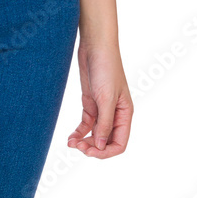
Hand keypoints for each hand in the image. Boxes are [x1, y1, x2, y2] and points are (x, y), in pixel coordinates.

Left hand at [67, 40, 133, 157]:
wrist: (95, 45)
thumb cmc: (106, 68)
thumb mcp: (106, 98)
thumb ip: (105, 123)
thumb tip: (102, 147)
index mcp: (125, 114)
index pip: (119, 143)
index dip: (106, 152)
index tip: (91, 151)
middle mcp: (115, 114)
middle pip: (106, 141)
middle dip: (93, 147)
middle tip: (78, 147)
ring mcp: (102, 108)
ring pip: (95, 133)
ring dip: (84, 141)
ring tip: (71, 143)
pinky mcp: (91, 102)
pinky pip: (86, 123)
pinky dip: (79, 131)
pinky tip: (71, 137)